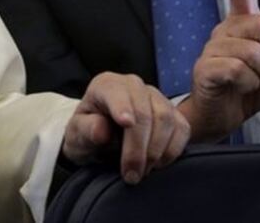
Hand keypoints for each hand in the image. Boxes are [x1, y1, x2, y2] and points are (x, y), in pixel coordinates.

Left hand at [63, 72, 189, 183]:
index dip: (122, 108)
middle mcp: (133, 85)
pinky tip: (157, 164)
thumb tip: (101, 130)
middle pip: (145, 112)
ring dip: (156, 151)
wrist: (102, 140)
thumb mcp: (77, 134)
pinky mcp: (174, 114)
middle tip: (131, 174)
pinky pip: (182, 129)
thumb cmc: (88, 133)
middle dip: (138, 147)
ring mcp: (157, 98)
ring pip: (166, 120)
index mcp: (107, 85)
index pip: (116, 93)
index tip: (126, 123)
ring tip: (141, 172)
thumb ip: (85, 129)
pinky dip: (172, 150)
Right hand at [179, 0, 259, 141]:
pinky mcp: (205, 67)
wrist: (221, 117)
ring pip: (254, 52)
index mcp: (241, 27)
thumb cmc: (246, 91)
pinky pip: (239, 70)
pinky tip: (240, 87)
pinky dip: (249, 84)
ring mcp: (212, 48)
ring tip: (254, 82)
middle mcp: (225, 31)